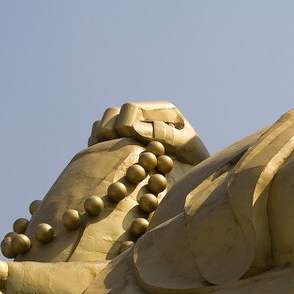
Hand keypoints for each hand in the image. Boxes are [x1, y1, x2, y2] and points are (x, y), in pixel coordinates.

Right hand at [88, 101, 207, 164]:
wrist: (192, 184)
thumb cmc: (195, 165)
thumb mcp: (187, 147)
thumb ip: (166, 135)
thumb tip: (134, 128)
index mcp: (161, 111)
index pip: (130, 109)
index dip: (125, 123)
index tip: (129, 139)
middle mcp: (144, 118)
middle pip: (113, 114)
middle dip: (109, 129)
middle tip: (115, 146)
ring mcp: (131, 133)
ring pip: (103, 125)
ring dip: (100, 137)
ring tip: (105, 152)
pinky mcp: (123, 147)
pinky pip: (100, 141)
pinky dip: (98, 148)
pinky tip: (104, 160)